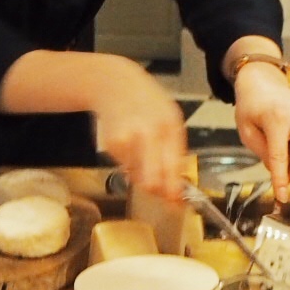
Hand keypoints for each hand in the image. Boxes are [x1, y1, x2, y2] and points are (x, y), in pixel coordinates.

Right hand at [89, 58, 188, 201]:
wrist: (115, 85)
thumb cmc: (149, 102)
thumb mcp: (171, 118)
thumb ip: (175, 149)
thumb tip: (178, 184)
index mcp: (168, 126)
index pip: (173, 168)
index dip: (175, 192)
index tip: (178, 205)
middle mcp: (147, 134)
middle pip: (152, 181)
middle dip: (158, 191)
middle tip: (163, 194)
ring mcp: (126, 140)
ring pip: (138, 177)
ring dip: (144, 175)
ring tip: (146, 154)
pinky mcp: (111, 145)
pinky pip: (125, 168)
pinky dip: (131, 164)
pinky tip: (132, 146)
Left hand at [232, 62, 289, 203]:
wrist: (264, 82)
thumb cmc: (251, 107)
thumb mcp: (246, 132)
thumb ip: (263, 153)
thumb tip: (280, 171)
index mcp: (276, 119)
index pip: (280, 157)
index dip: (282, 180)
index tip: (283, 197)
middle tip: (285, 175)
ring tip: (282, 141)